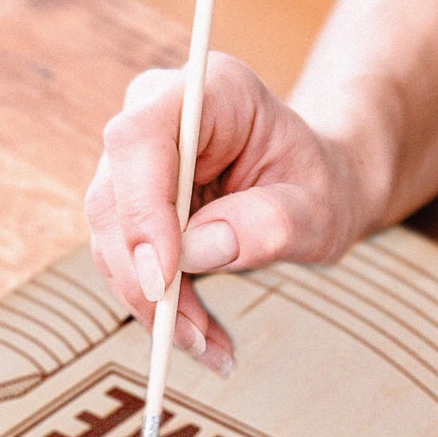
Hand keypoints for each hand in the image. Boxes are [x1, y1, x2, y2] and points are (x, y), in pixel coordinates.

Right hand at [85, 55, 388, 374]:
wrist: (319, 188)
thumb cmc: (324, 186)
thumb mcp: (321, 209)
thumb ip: (271, 223)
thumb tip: (202, 250)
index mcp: (211, 89)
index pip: (140, 139)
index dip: (141, 209)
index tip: (164, 279)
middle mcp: (159, 114)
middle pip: (115, 197)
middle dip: (147, 277)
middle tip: (190, 337)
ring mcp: (137, 159)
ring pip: (113, 238)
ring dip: (153, 303)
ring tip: (208, 347)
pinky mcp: (132, 200)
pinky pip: (126, 259)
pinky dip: (158, 306)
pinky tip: (199, 337)